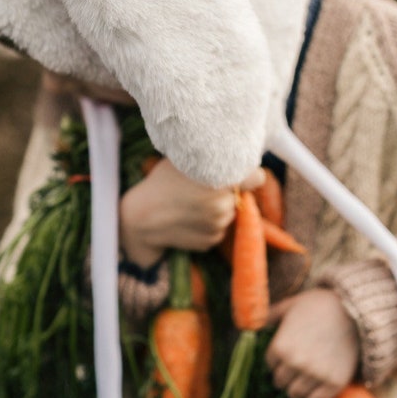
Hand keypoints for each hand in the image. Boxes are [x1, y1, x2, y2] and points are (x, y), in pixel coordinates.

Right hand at [119, 158, 250, 267]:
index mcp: (221, 182)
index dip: (248, 175)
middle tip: (202, 189)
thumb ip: (213, 160)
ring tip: (191, 204)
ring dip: (217, 210)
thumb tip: (236, 155)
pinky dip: (207, 225)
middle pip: (240, 198)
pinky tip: (187, 218)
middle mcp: (225, 206)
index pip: (257, 178)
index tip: (238, 174)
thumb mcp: (184, 161)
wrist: (139, 218)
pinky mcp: (210, 242)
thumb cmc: (160, 183)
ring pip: (228, 215)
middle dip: (227, 194)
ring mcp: (218, 227)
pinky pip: (216, 230)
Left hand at [265, 288, 360, 397]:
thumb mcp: (288, 305)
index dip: (276, 362)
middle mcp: (296, 364)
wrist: (353, 311)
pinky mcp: (334, 383)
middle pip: (280, 383)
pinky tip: (311, 393)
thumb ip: (268, 317)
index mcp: (280, 346)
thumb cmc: (318, 305)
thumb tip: (249, 326)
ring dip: (296, 390)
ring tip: (302, 381)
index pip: (269, 366)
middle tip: (293, 371)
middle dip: (284, 377)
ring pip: (295, 396)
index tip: (284, 358)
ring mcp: (316, 375)